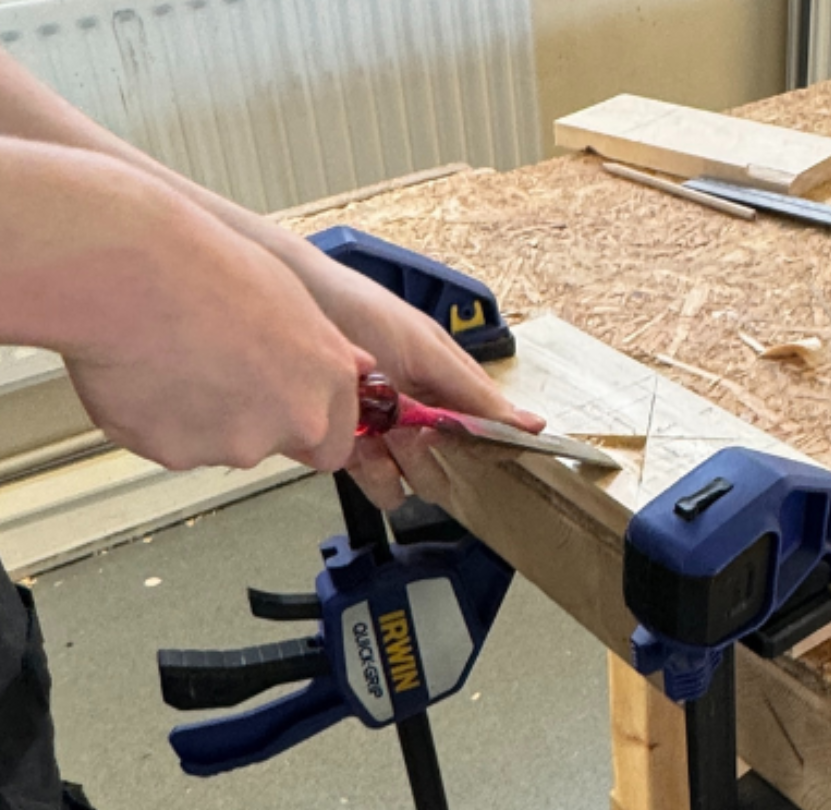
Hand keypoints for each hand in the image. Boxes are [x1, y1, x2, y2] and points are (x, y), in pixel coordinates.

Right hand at [61, 201, 374, 474]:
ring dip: (198, 416)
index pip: (332, 444)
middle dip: (247, 419)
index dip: (302, 426)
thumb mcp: (288, 294)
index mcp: (325, 380)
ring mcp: (236, 444)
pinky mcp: (178, 455)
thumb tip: (357, 368)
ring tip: (170, 356)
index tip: (279, 405)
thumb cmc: (204, 266)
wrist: (131, 270)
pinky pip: (168, 445)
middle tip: (211, 365)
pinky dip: (155, 419)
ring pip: (217, 445)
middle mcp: (292, 420)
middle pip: (273, 444)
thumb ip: (323, 348)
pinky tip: (143, 372)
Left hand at [258, 237, 546, 509]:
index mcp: (449, 391)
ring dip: (403, 466)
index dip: (481, 448)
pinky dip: (374, 475)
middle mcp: (422, 417)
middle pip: (449, 468)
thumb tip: (533, 425)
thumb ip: (476, 395)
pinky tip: (360, 446)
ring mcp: (387, 436)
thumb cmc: (363, 312)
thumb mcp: (428, 351)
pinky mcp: (351, 449)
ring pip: (414, 482)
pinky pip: (378, 486)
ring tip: (381, 433)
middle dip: (432, 456)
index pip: (484, 439)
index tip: (463, 439)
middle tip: (412, 428)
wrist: (297, 304)